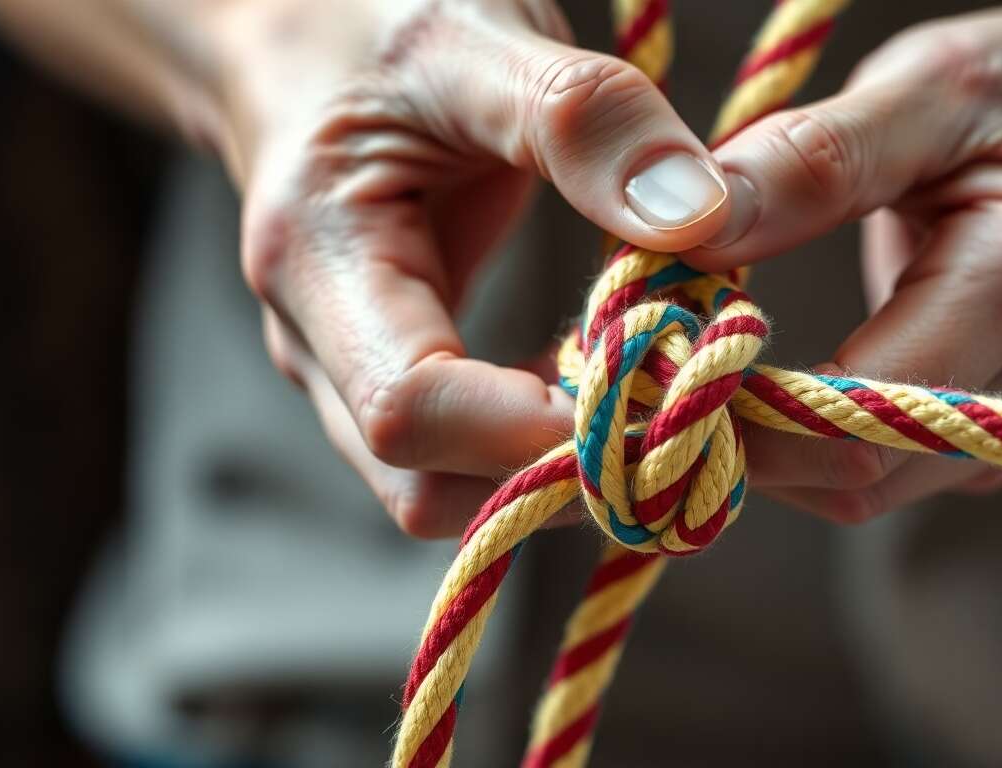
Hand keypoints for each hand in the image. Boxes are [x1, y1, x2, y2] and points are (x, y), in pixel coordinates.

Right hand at [182, 0, 735, 535]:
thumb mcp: (478, 39)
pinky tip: (610, 377)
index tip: (659, 390)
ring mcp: (349, 369)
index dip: (537, 431)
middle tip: (674, 405)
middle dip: (557, 472)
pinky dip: (546, 439)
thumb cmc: (378, 21)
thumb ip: (582, 119)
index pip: (410, 412)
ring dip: (557, 466)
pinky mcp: (393, 369)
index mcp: (319, 259)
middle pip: (426, 487)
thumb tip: (700, 220)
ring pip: (448, 490)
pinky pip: (466, 455)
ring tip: (652, 388)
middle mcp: (318, 343)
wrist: (301, 33)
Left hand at [683, 2, 1001, 522]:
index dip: (746, 411)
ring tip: (696, 361)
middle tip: (652, 366)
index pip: (868, 414)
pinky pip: (884, 468)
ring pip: (865, 487)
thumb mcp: (927, 85)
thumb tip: (686, 226)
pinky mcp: (999, 430)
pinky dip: (807, 440)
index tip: (652, 360)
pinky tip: (764, 376)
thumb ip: (813, 160)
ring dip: (767, 446)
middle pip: (861, 476)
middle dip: (741, 438)